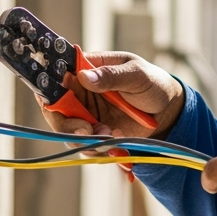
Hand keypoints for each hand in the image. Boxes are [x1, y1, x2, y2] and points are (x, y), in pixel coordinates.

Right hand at [40, 51, 183, 138]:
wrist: (167, 111)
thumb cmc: (153, 83)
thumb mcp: (137, 75)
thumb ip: (111, 75)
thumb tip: (84, 77)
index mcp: (87, 68)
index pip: (56, 74)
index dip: (49, 88)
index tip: (56, 104)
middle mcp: (80, 91)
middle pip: (55, 108)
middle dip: (66, 124)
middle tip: (86, 132)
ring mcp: (85, 113)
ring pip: (66, 130)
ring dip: (85, 138)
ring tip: (109, 136)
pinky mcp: (94, 131)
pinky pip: (83, 143)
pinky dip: (96, 147)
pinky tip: (115, 140)